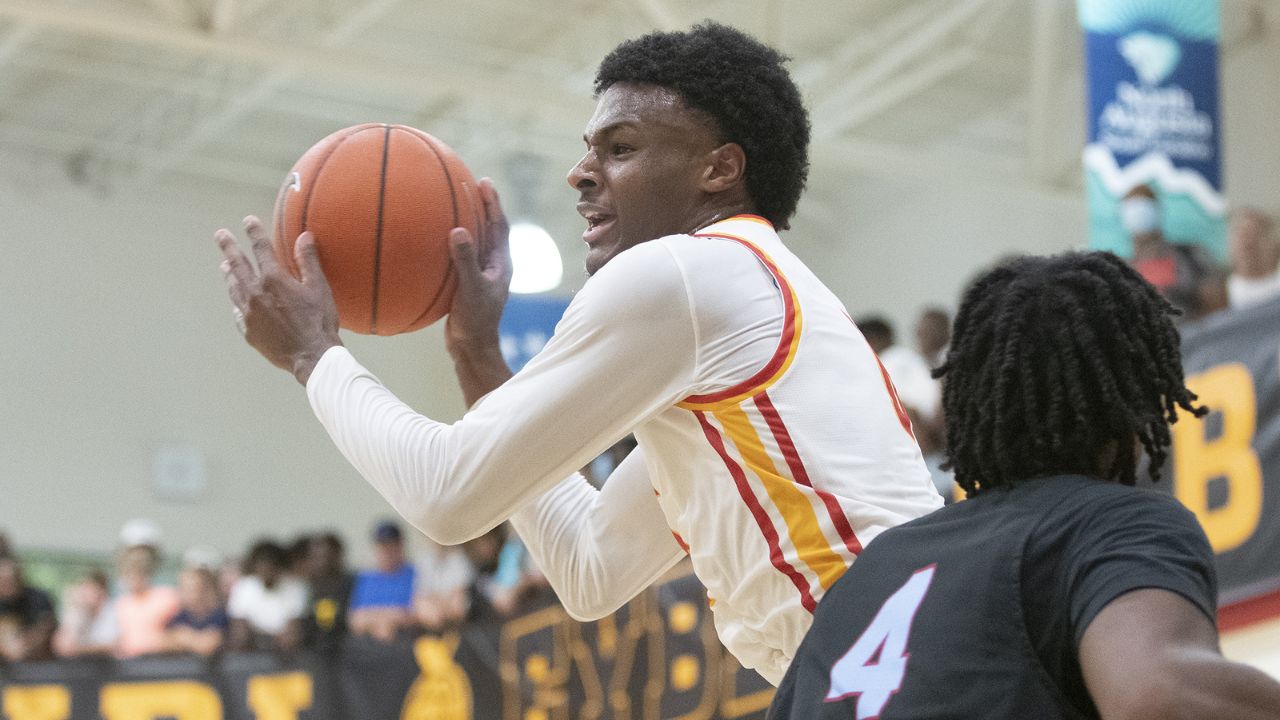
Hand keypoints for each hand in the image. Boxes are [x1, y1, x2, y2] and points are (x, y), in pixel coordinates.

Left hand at [216, 216, 341, 384]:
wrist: (311, 356)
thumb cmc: (319, 322)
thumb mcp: (319, 288)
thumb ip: (308, 261)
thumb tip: (304, 236)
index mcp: (274, 280)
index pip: (261, 249)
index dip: (254, 232)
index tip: (248, 220)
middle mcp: (255, 293)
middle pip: (238, 265)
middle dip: (229, 247)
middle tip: (220, 235)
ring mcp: (249, 314)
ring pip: (234, 288)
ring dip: (229, 274)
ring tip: (225, 266)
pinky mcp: (248, 332)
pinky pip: (238, 312)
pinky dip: (236, 302)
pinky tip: (237, 301)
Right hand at [445, 178, 514, 405]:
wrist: (471, 348)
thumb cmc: (476, 321)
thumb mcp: (471, 289)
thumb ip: (465, 260)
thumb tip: (457, 230)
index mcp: (500, 263)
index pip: (499, 225)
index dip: (493, 202)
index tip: (484, 181)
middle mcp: (492, 266)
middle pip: (487, 227)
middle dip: (479, 205)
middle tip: (466, 182)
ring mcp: (479, 275)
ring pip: (472, 242)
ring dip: (463, 222)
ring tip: (447, 203)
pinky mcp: (464, 285)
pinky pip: (455, 258)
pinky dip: (444, 246)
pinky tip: (426, 241)